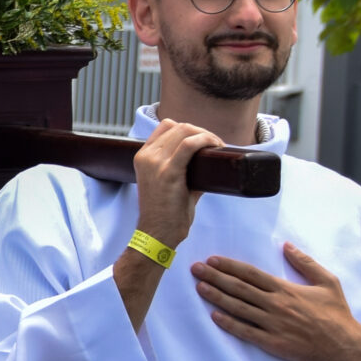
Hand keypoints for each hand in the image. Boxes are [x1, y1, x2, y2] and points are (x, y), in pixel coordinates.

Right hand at [132, 117, 224, 254]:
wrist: (157, 235)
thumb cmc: (165, 214)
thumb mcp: (168, 183)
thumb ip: (185, 169)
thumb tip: (209, 161)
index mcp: (142, 156)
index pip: (166, 126)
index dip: (188, 128)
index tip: (203, 139)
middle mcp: (146, 156)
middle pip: (178, 126)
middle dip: (201, 131)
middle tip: (216, 144)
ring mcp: (155, 163)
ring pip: (185, 131)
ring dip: (206, 135)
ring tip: (217, 146)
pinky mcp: (169, 173)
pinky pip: (189, 145)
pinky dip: (205, 140)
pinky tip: (216, 147)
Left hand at [191, 244, 360, 360]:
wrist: (345, 347)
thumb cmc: (337, 314)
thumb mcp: (328, 282)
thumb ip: (306, 263)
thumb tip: (286, 245)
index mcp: (286, 289)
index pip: (251, 274)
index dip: (230, 266)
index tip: (213, 260)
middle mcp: (276, 305)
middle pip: (239, 288)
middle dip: (215, 277)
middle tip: (195, 269)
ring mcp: (273, 325)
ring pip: (239, 308)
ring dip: (217, 297)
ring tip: (199, 288)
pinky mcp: (273, 343)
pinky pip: (247, 332)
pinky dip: (229, 324)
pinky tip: (215, 317)